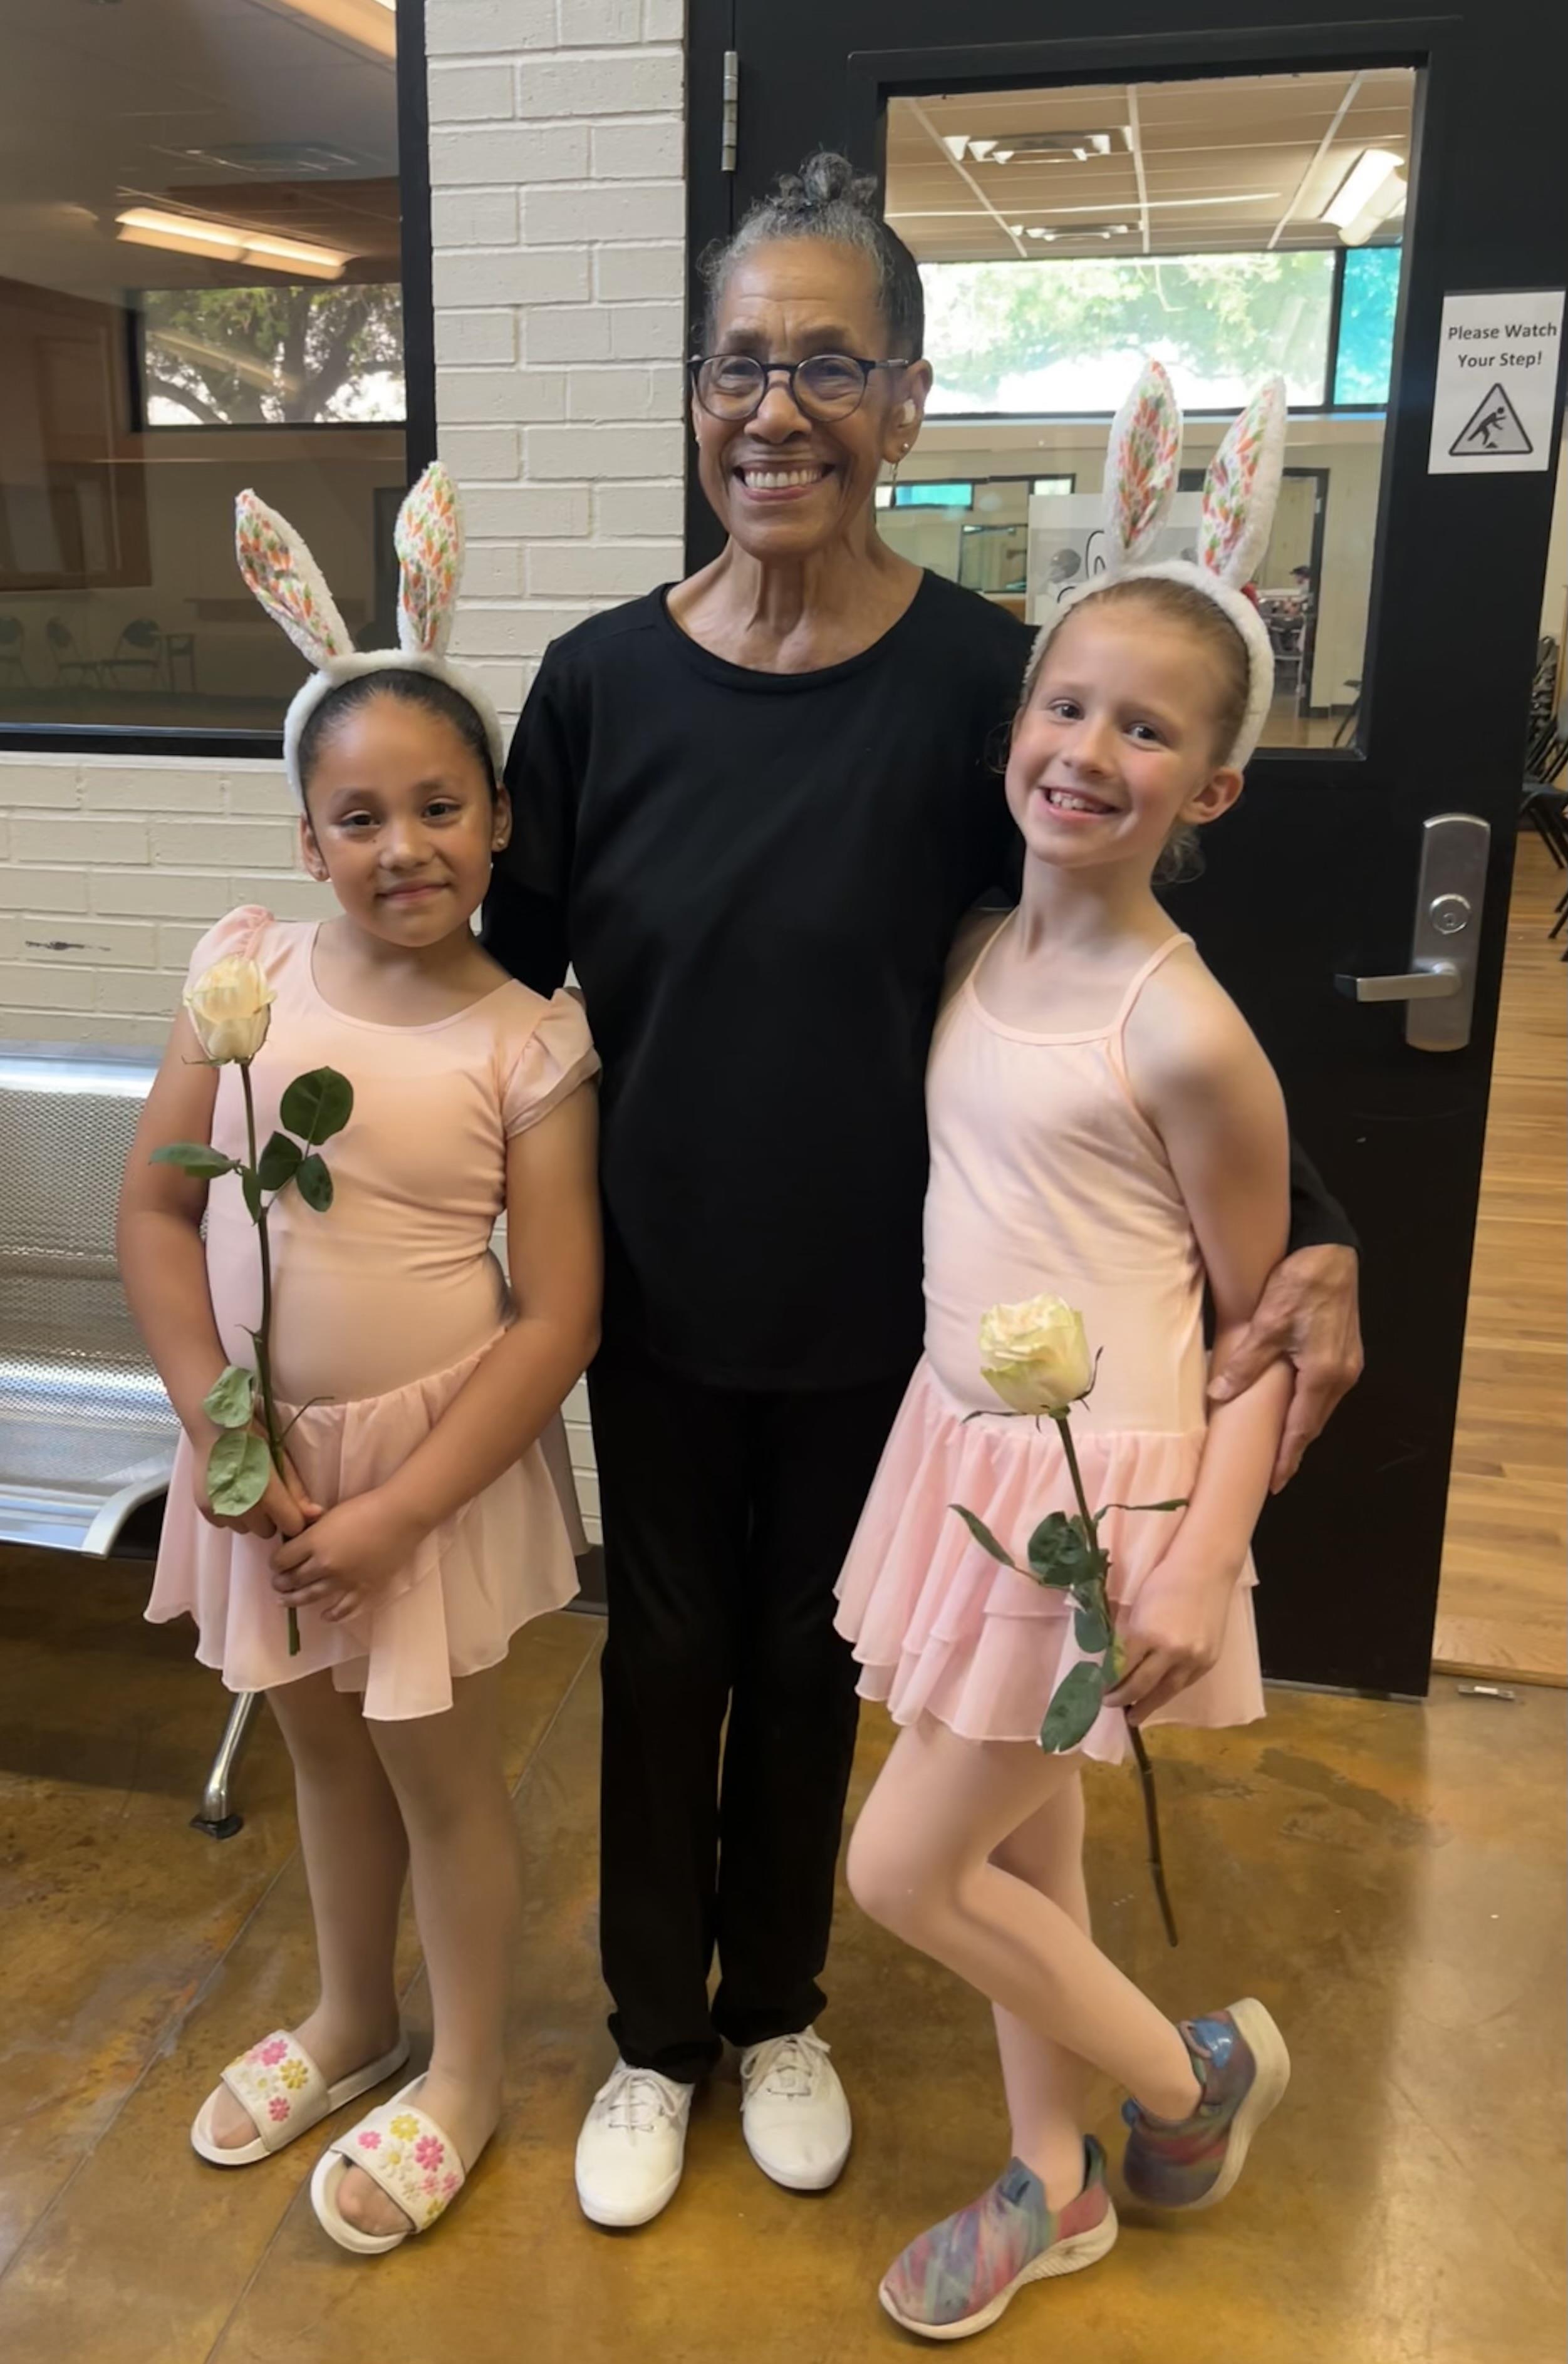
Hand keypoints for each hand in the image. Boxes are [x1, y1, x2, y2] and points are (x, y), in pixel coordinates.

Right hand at [196, 1437, 319, 1540]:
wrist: (213, 1425)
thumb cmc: (252, 1436)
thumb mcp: (280, 1458)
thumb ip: (297, 1491)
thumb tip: (316, 1515)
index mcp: (267, 1494)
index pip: (291, 1526)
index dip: (294, 1517)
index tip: (290, 1505)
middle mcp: (243, 1508)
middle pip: (266, 1530)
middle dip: (269, 1518)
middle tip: (265, 1493)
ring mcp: (221, 1511)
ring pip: (245, 1529)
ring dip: (249, 1517)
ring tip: (244, 1489)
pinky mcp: (205, 1510)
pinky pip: (225, 1523)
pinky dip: (230, 1513)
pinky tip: (228, 1491)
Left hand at [269, 1488, 425, 1623]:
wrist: (400, 1516)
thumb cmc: (366, 1507)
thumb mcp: (331, 1514)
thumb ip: (312, 1529)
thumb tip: (299, 1539)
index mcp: (314, 1542)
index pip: (282, 1559)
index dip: (275, 1562)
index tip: (276, 1563)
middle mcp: (324, 1565)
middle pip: (293, 1579)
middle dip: (281, 1583)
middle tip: (277, 1584)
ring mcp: (344, 1581)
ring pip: (311, 1596)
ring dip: (294, 1600)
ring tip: (285, 1601)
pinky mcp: (364, 1589)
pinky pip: (344, 1609)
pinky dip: (332, 1615)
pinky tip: (324, 1615)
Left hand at [1105, 1551, 1234, 1725]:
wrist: (1205, 1570)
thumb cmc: (1165, 1581)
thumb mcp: (1138, 1609)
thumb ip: (1128, 1638)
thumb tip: (1113, 1663)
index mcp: (1147, 1634)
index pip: (1122, 1669)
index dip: (1109, 1682)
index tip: (1098, 1689)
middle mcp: (1171, 1652)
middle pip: (1142, 1686)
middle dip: (1123, 1698)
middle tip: (1110, 1705)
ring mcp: (1193, 1659)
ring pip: (1166, 1691)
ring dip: (1148, 1706)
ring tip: (1134, 1716)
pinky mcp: (1208, 1661)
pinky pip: (1185, 1684)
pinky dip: (1170, 1691)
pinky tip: (1160, 1695)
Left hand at [1208, 1243, 1362, 1491]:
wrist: (1330, 1251)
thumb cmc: (1301, 1284)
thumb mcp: (1268, 1323)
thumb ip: (1246, 1363)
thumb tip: (1220, 1395)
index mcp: (1323, 1375)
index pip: (1301, 1429)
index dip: (1287, 1457)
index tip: (1274, 1483)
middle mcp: (1342, 1376)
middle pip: (1313, 1422)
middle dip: (1294, 1448)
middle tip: (1272, 1472)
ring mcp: (1348, 1364)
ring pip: (1320, 1406)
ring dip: (1301, 1426)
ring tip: (1278, 1446)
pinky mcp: (1345, 1351)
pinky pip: (1324, 1390)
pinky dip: (1308, 1405)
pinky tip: (1293, 1407)